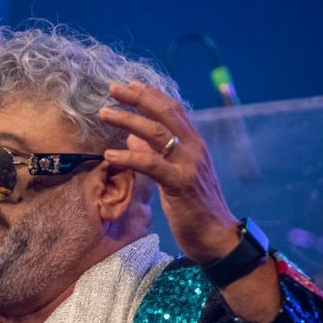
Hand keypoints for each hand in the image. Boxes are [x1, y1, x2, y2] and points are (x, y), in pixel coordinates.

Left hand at [99, 81, 240, 263]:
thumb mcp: (174, 176)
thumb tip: (133, 136)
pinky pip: (151, 164)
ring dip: (128, 120)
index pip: (173, 110)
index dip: (151, 95)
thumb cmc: (195, 208)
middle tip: (113, 88)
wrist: (217, 237)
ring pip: (156, 133)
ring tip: (105, 113)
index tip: (129, 85)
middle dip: (137, 98)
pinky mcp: (180, 184)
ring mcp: (189, 165)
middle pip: (165, 113)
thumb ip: (157, 154)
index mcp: (195, 144)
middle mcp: (194, 148)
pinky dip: (129, 156)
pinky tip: (110, 154)